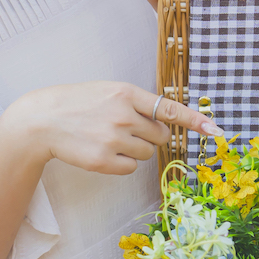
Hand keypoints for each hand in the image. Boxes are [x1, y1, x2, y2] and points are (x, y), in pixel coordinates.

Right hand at [3, 82, 220, 175]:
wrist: (43, 121)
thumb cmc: (78, 104)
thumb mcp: (108, 91)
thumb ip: (136, 102)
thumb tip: (166, 121)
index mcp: (126, 93)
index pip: (169, 108)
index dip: (195, 120)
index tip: (215, 130)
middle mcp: (123, 115)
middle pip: (161, 135)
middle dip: (151, 136)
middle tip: (127, 130)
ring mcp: (114, 139)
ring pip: (147, 153)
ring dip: (135, 149)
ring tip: (109, 138)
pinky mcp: (105, 161)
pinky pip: (131, 167)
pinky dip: (122, 163)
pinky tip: (103, 152)